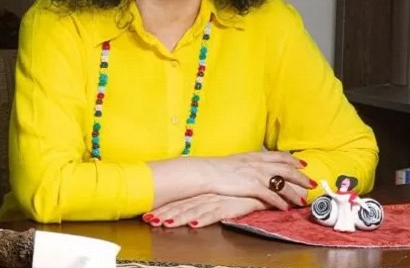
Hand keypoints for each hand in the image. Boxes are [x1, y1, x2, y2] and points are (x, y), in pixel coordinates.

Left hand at [143, 193, 265, 227]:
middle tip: (150, 219)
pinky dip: (204, 219)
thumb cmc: (238, 192)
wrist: (262, 186)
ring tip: (166, 223)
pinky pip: (215, 214)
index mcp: (201, 193)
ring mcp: (218, 200)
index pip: (178, 202)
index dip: (162, 208)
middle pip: (182, 206)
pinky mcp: (231, 205)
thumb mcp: (216, 196)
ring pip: (194, 210)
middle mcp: (206, 195)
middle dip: (165, 213)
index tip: (147, 213)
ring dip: (179, 217)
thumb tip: (181, 211)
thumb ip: (201, 203)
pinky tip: (194, 224)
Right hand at [201, 151, 314, 209]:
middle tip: (312, 183)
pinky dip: (280, 203)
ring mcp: (257, 175)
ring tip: (302, 200)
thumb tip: (255, 167)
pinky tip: (285, 208)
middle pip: (287, 170)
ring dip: (294, 193)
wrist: (208, 172)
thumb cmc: (218, 168)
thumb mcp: (237, 160)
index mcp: (255, 156)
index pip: (279, 156)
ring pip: (283, 184)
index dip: (293, 160)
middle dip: (301, 177)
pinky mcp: (253, 187)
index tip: (303, 163)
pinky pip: (271, 196)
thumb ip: (250, 163)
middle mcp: (259, 164)